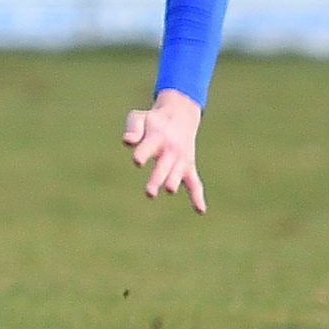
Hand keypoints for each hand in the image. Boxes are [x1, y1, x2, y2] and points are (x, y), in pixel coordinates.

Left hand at [123, 89, 205, 212]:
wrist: (180, 117)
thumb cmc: (153, 121)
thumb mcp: (140, 118)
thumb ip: (134, 129)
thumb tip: (127, 141)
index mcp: (156, 138)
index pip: (148, 147)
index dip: (142, 154)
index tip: (137, 161)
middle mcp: (170, 150)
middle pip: (163, 166)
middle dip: (157, 178)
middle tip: (150, 192)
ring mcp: (181, 160)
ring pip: (177, 174)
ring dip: (173, 182)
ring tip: (169, 190)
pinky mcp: (188, 168)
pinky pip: (195, 183)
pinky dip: (197, 196)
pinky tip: (200, 211)